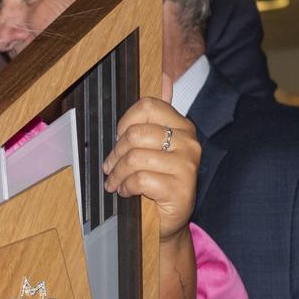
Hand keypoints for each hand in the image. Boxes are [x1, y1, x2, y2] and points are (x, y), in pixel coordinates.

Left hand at [100, 95, 198, 241]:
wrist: (165, 221)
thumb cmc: (155, 180)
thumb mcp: (152, 146)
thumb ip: (155, 116)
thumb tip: (167, 76)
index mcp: (182, 126)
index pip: (148, 105)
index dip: (124, 122)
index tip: (119, 139)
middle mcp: (189, 143)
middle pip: (136, 134)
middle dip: (115, 153)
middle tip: (109, 167)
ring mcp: (188, 166)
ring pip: (135, 157)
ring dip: (117, 173)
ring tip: (114, 182)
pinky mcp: (182, 189)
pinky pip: (141, 179)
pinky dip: (126, 187)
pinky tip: (126, 192)